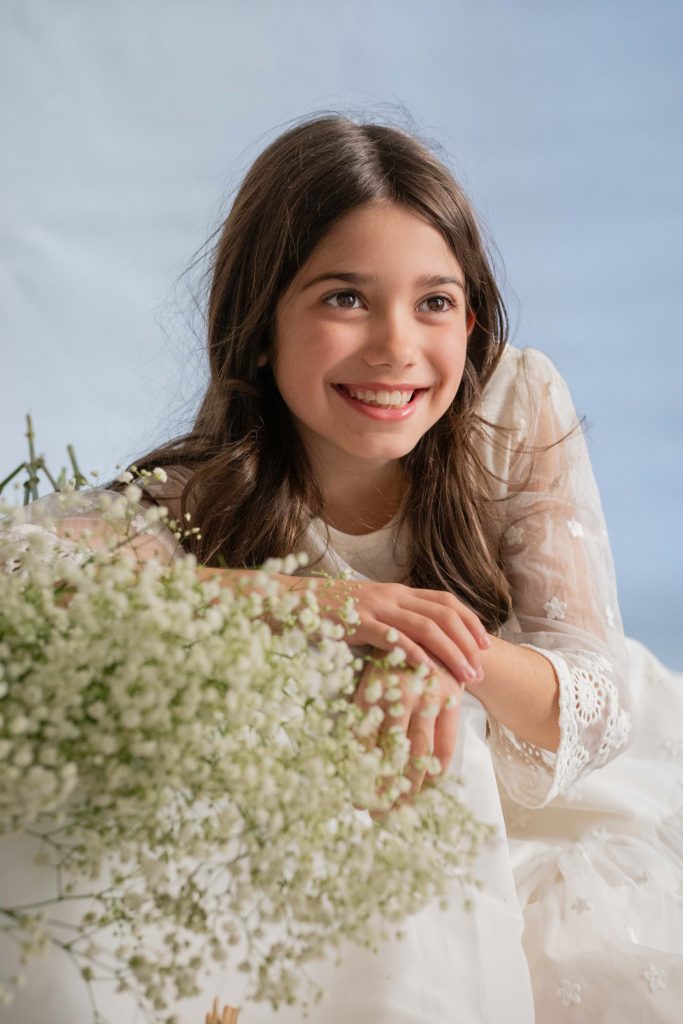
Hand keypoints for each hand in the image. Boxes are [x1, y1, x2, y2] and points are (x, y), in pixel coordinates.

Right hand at [313, 577, 490, 684]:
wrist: (291, 602)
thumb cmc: (329, 613)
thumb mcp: (368, 613)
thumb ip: (391, 623)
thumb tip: (415, 647)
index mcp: (397, 592)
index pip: (445, 601)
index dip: (469, 621)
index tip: (485, 644)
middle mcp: (392, 595)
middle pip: (444, 614)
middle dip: (467, 642)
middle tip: (481, 669)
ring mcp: (377, 607)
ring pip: (427, 627)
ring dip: (451, 652)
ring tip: (466, 677)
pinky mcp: (360, 622)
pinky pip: (395, 638)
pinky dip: (416, 655)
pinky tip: (430, 673)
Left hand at [354, 660, 462, 803]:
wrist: (433, 631)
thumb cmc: (392, 661)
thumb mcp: (370, 679)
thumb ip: (362, 714)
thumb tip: (348, 757)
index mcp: (372, 688)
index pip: (362, 740)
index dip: (358, 771)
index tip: (355, 797)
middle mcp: (400, 693)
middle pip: (390, 753)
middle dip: (382, 787)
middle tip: (374, 813)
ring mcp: (428, 698)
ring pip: (418, 755)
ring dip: (408, 787)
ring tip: (398, 809)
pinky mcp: (450, 702)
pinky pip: (445, 746)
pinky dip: (437, 771)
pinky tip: (427, 788)